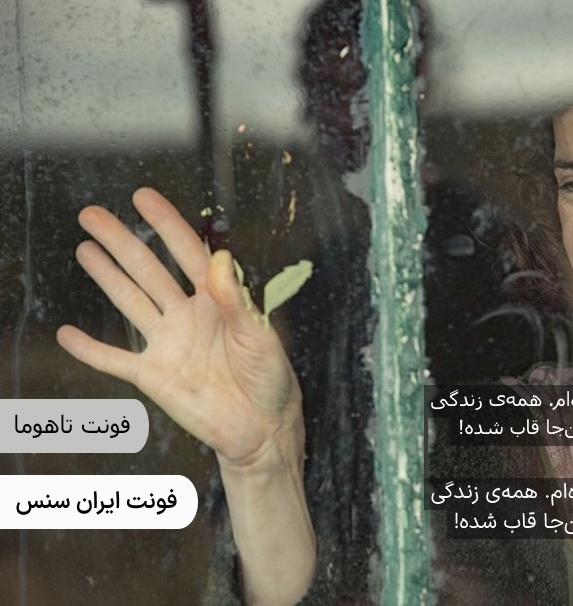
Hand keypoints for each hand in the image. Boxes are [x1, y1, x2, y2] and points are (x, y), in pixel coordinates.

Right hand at [57, 187, 303, 467]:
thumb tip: (221, 258)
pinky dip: (90, 350)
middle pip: (148, 270)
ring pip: (130, 302)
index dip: (166, 224)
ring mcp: (169, 344)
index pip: (187, 253)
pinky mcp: (154, 375)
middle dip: (121, 242)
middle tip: (93, 215)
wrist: (262, 429)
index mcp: (218, 301)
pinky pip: (115, 360)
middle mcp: (188, 315)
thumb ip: (238, 302)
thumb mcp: (261, 337)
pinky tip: (67, 334)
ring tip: (85, 249)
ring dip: (107, 277)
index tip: (143, 197)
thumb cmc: (271, 379)